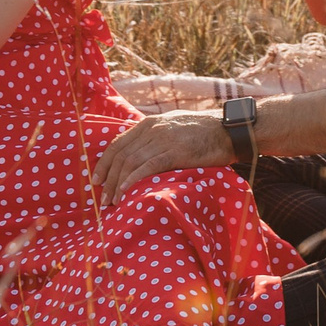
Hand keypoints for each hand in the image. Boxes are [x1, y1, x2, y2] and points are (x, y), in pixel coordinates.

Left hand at [93, 106, 235, 205]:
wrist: (229, 130)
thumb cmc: (203, 133)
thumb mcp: (173, 127)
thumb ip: (155, 137)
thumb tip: (138, 156)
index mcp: (149, 123)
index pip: (117, 144)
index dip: (104, 163)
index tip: (96, 180)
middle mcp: (152, 130)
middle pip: (121, 155)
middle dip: (108, 178)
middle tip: (102, 198)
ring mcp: (164, 140)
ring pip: (131, 162)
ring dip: (118, 184)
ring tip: (113, 202)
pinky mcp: (176, 152)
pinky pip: (148, 167)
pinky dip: (133, 180)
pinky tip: (126, 192)